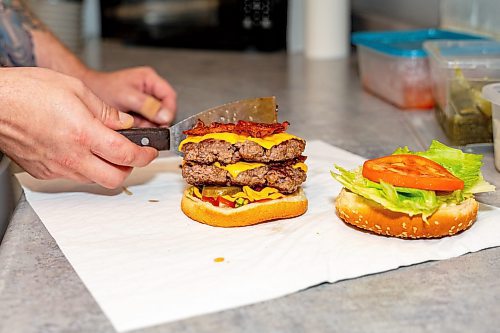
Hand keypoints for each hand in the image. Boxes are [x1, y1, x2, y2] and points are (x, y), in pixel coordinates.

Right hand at [0, 67, 157, 187]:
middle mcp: (72, 156)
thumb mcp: (75, 90)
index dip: (144, 155)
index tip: (149, 151)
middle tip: (133, 154)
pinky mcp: (45, 172)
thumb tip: (124, 124)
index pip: (126, 154)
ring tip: (105, 149)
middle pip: (115, 178)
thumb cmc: (27, 92)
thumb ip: (105, 111)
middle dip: (130, 168)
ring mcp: (57, 167)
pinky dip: (85, 167)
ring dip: (107, 168)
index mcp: (84, 134)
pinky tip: (81, 150)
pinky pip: (74, 176)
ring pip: (95, 180)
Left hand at [83, 67, 176, 126]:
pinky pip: (147, 123)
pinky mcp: (139, 112)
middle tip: (147, 125)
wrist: (85, 95)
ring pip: (157, 118)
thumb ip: (147, 106)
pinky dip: (141, 127)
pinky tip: (132, 125)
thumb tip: (165, 115)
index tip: (164, 121)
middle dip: (157, 120)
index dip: (169, 110)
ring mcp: (145, 102)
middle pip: (165, 109)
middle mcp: (150, 90)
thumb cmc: (102, 89)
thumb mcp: (127, 96)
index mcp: (150, 79)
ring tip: (136, 124)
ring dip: (149, 125)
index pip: (170, 96)